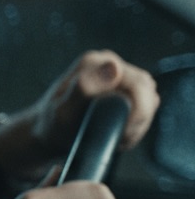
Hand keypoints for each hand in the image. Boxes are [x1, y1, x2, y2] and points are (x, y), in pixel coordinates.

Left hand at [0, 50, 158, 180]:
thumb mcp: (63, 110)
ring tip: (116, 133)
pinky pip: (146, 104)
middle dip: (138, 118)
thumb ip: (84, 88)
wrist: (49, 132)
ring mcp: (118, 75)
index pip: (137, 83)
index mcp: (94, 63)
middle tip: (119, 135)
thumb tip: (113, 67)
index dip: (137, 110)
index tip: (123, 129)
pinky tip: (118, 130)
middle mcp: (108, 63)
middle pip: (147, 90)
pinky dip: (136, 122)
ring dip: (138, 121)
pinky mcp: (125, 88)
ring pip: (149, 98)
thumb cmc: (53, 123)